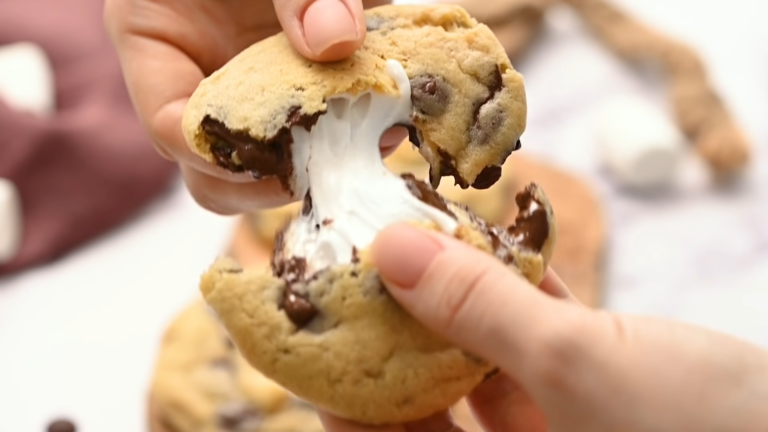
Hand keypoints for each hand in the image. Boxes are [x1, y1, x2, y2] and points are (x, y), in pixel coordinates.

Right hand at [105, 0, 403, 213]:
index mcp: (155, 37)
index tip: (284, 152)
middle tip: (330, 164)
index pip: (169, 127)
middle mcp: (199, 74)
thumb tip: (335, 41)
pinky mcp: (299, 87)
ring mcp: (249, 86)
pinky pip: (317, 131)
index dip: (221, 155)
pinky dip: (351, 134)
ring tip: (375, 141)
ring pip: (265, 163)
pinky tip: (390, 120)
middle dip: (267, 180)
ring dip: (317, 164)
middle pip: (211, 169)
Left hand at [319, 223, 767, 431]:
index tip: (318, 321)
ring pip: (482, 359)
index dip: (344, 389)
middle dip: (400, 325)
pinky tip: (503, 240)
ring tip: (427, 233)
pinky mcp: (593, 391)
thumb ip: (480, 309)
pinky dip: (521, 291)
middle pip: (426, 399)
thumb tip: (394, 251)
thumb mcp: (578, 369)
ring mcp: (556, 426)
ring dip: (461, 295)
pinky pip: (536, 340)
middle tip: (366, 260)